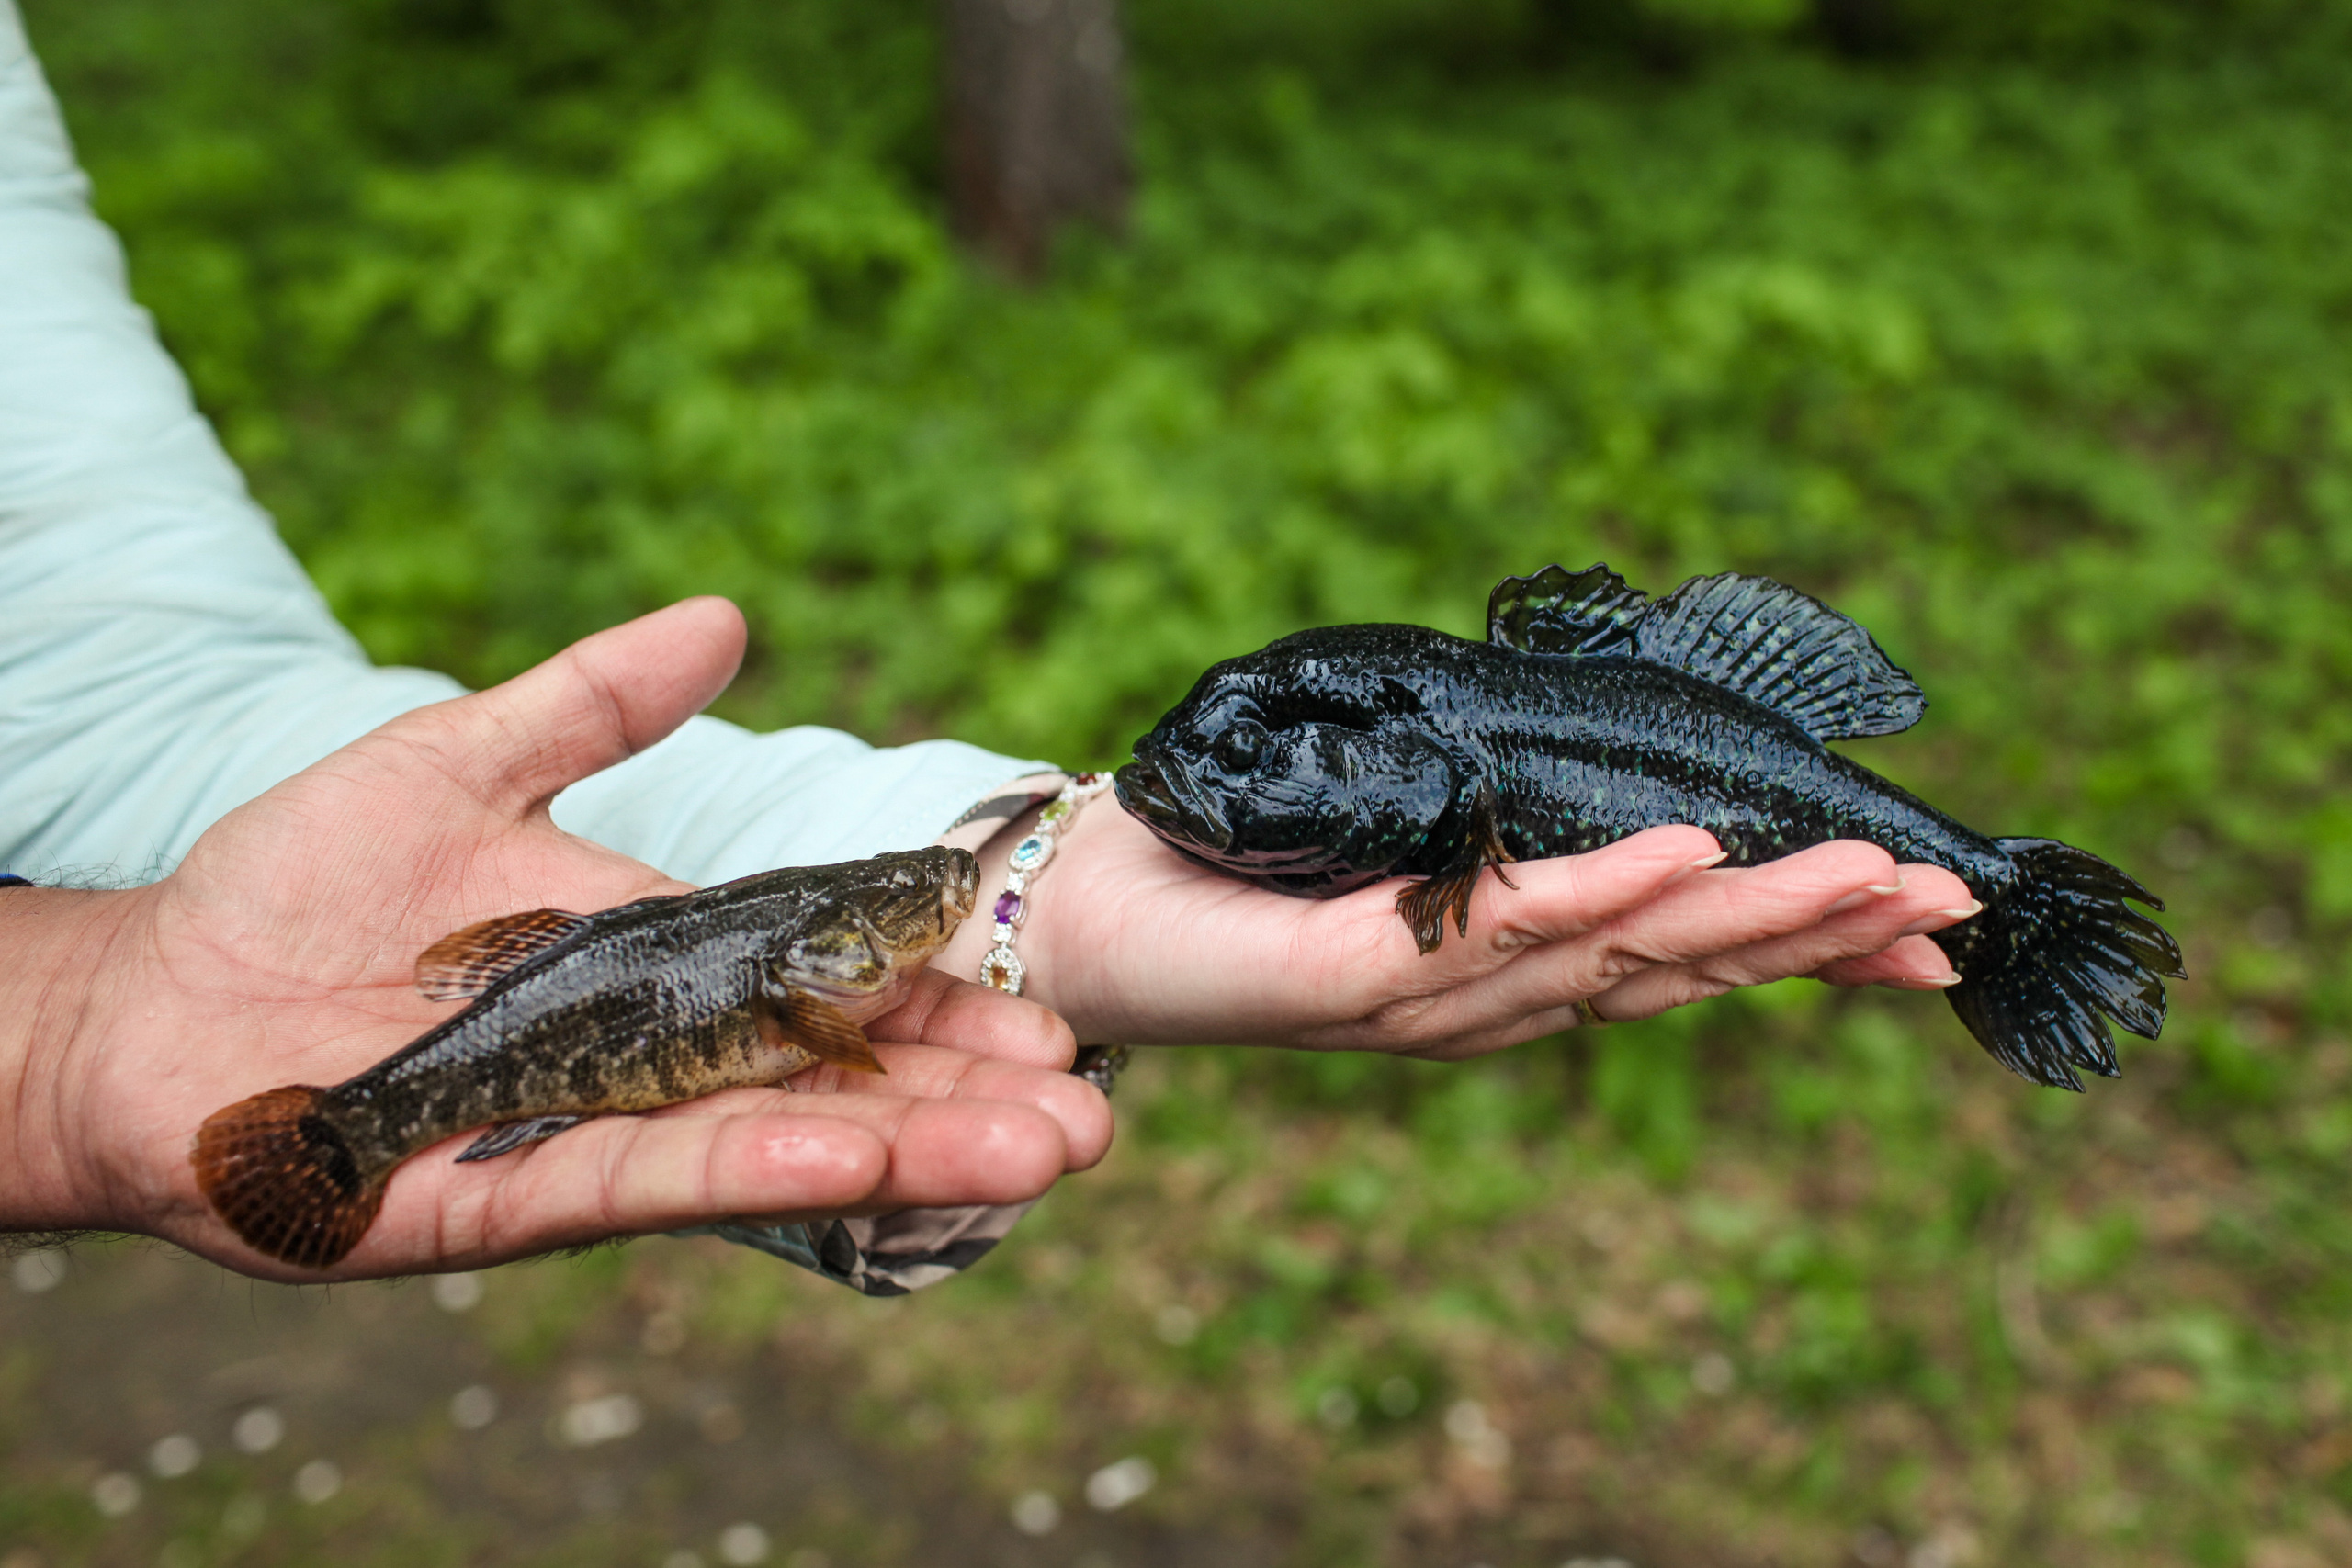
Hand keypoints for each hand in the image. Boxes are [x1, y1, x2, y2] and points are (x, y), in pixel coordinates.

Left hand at [0, 600, 1108, 1280]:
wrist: (148, 1001)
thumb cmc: (296, 882)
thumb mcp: (461, 760)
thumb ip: (594, 695)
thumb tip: (728, 615)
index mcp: (661, 971)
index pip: (828, 988)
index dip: (935, 1002)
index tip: (1045, 1010)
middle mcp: (649, 1067)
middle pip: (831, 1086)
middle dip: (960, 1103)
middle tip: (1093, 1113)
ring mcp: (587, 1135)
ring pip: (770, 1147)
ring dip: (906, 1154)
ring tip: (1040, 1156)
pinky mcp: (508, 1194)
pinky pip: (648, 1182)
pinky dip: (755, 1172)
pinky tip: (857, 1163)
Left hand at [1001, 803, 1976, 1059]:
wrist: (1087, 910)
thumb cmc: (1246, 869)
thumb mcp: (1407, 842)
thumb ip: (1504, 833)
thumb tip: (1606, 781)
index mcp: (1513, 973)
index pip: (1684, 960)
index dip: (1809, 947)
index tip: (1933, 930)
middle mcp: (1490, 1003)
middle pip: (1681, 968)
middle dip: (1818, 934)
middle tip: (1950, 904)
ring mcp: (1429, 998)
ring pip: (1616, 956)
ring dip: (1746, 916)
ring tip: (1863, 874)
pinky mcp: (1351, 976)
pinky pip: (1491, 926)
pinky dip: (1591, 891)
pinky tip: (1678, 852)